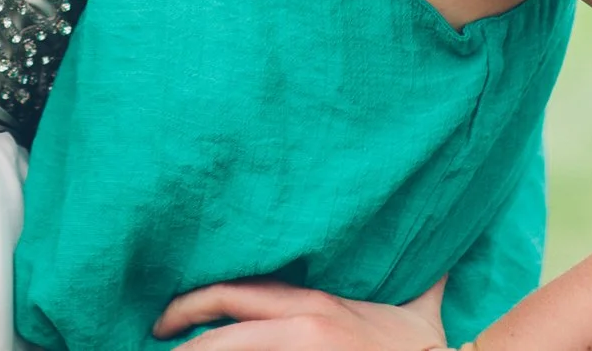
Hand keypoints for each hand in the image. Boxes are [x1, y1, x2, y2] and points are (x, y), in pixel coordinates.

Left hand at [153, 275, 449, 347]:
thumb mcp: (415, 309)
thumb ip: (416, 277)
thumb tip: (437, 250)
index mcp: (312, 305)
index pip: (230, 294)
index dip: (189, 306)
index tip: (164, 318)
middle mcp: (303, 328)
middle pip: (217, 336)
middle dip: (181, 338)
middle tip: (154, 340)